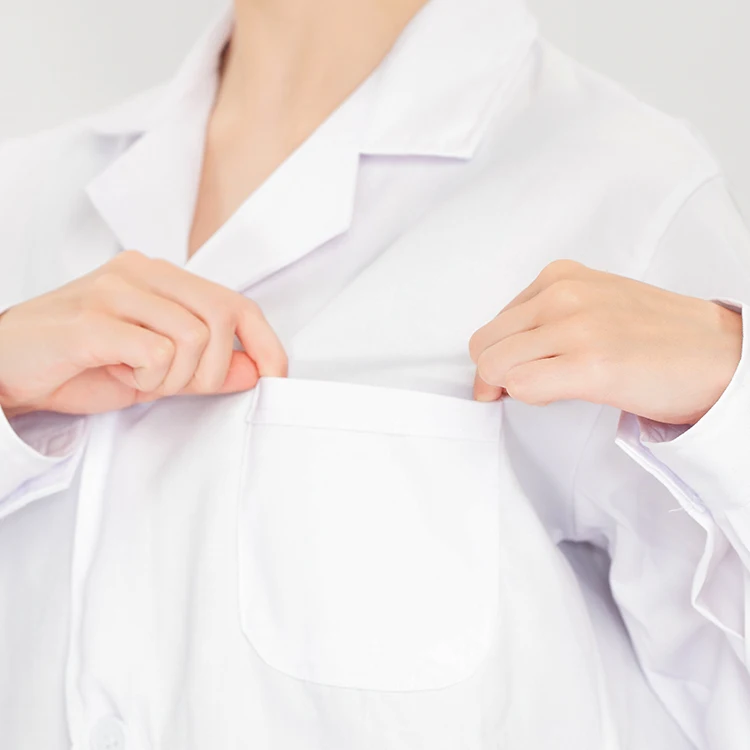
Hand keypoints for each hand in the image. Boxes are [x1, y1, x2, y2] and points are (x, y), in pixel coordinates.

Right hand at [0, 250, 287, 416]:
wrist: (7, 369)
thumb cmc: (79, 364)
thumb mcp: (157, 372)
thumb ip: (204, 367)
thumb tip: (254, 369)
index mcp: (161, 277)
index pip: (236, 303)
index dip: (265, 343)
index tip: (275, 376)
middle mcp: (140, 272)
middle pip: (221, 316)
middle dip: (212, 368)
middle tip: (177, 385)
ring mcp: (114, 290)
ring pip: (193, 337)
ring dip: (174, 377)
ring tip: (138, 377)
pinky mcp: (91, 319)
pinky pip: (156, 352)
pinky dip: (149, 377)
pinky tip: (121, 374)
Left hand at [469, 260, 742, 424]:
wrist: (720, 355)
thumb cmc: (658, 335)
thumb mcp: (593, 304)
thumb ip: (544, 319)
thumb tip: (497, 356)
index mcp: (560, 276)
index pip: (493, 324)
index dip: (499, 356)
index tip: (517, 371)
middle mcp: (562, 294)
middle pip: (484, 347)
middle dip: (497, 373)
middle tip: (531, 384)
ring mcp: (575, 327)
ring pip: (494, 366)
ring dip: (514, 386)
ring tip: (556, 385)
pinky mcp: (589, 364)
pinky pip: (520, 386)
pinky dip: (530, 398)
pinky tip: (564, 393)